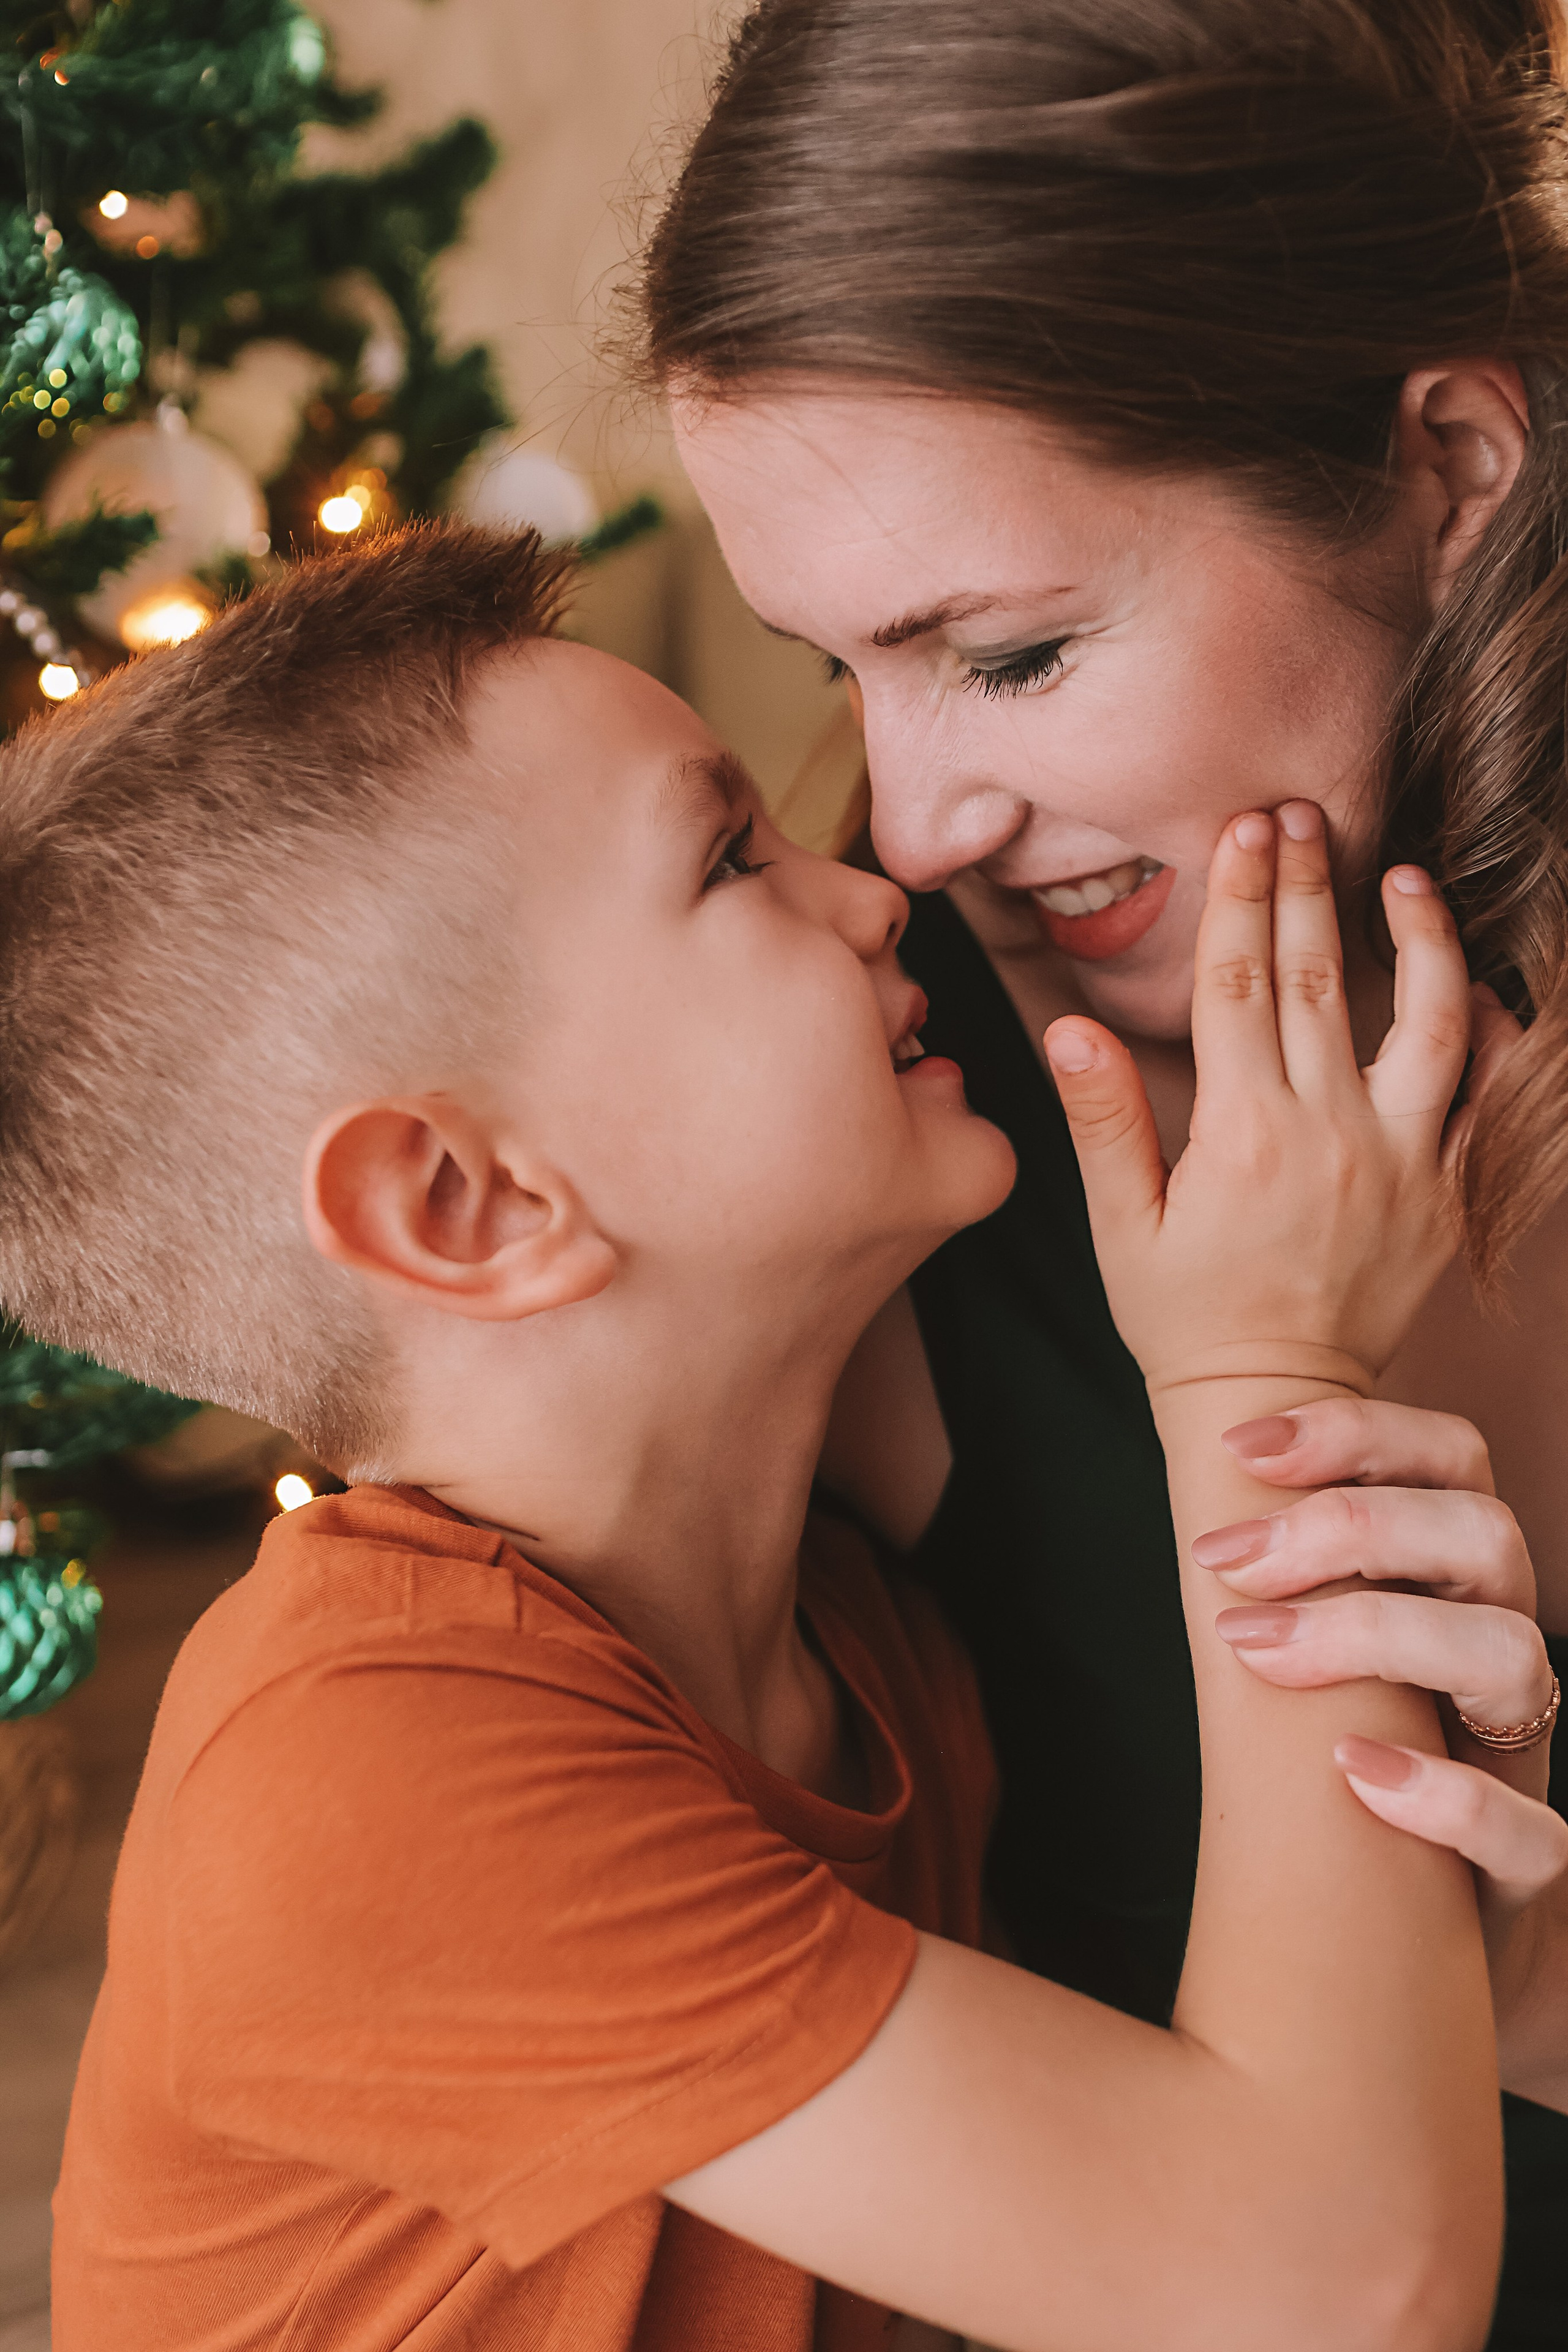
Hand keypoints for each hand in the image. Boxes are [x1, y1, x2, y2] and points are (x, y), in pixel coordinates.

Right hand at [1043, 803, 1473, 1400]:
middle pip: (1319, 979)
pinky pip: (1483, 1096)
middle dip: (1308, 883)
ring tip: (1401, 875)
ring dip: (1416, 937)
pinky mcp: (1443, 1193)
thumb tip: (1070, 1030)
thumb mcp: (1120, 1224)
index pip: (1239, 985)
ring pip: (1423, 1021)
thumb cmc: (1183, 1313)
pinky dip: (1486, 1031)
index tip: (1242, 831)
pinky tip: (1472, 981)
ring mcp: (1398, 1163)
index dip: (1240, 898)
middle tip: (1299, 814)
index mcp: (1241, 1137)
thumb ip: (1103, 1120)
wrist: (1276, 1400)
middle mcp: (1327, 1137)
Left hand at [1195, 1395, 1567, 1967]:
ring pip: (1517, 1654)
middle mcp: (1503, 1653)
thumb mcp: (1314, 1662)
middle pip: (1486, 1533)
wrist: (1413, 1961)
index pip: (1452, 1457)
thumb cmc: (1343, 1777)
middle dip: (1351, 1526)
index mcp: (1455, 1585)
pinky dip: (1445, 1799)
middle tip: (1225, 1561)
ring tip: (1257, 1650)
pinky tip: (1352, 1771)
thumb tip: (1194, 1513)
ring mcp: (1523, 1761)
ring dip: (1379, 1634)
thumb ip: (1284, 1587)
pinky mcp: (1533, 1873)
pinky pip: (1536, 1834)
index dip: (1355, 1433)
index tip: (1239, 1449)